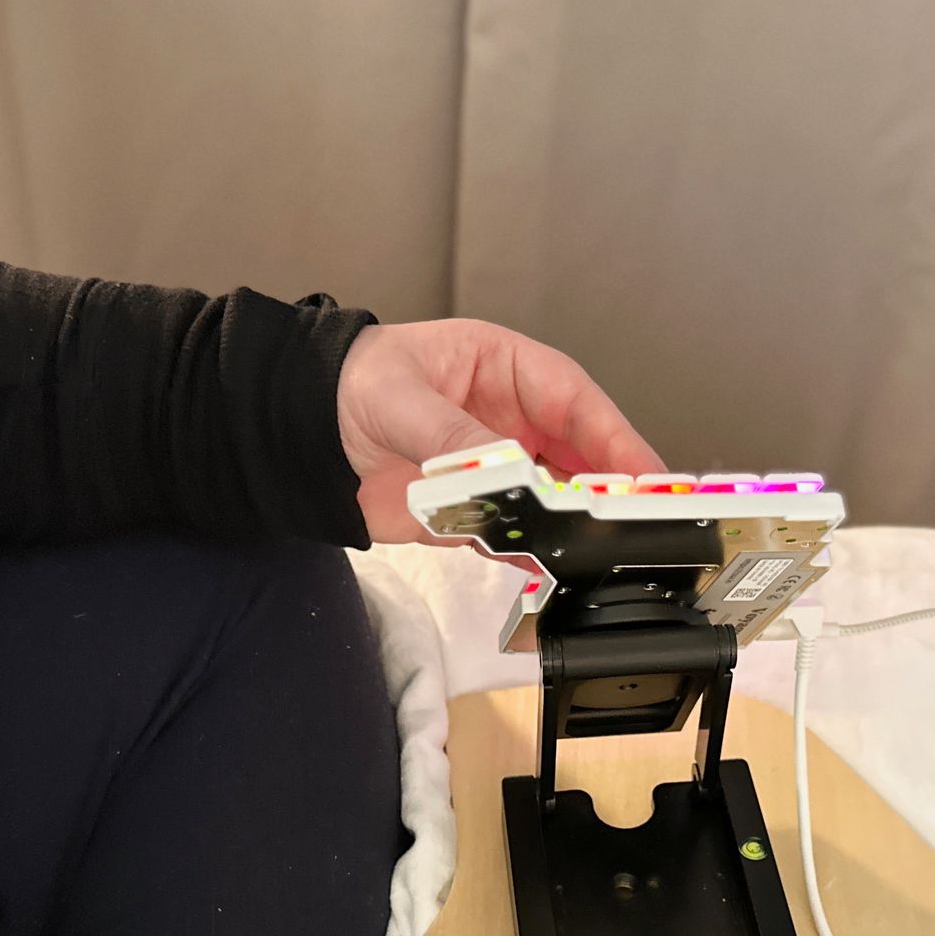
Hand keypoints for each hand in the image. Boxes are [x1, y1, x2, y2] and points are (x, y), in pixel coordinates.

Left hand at [335, 320, 665, 544]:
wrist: (293, 436)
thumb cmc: (344, 387)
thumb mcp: (402, 400)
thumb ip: (458, 436)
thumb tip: (510, 467)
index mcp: (500, 367)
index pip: (573, 399)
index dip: (614, 435)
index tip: (642, 471)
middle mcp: (506, 417)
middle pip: (576, 452)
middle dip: (607, 485)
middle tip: (638, 518)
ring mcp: (492, 467)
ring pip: (554, 498)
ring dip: (576, 523)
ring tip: (603, 547)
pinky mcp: (470, 511)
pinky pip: (515, 535)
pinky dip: (535, 554)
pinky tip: (555, 568)